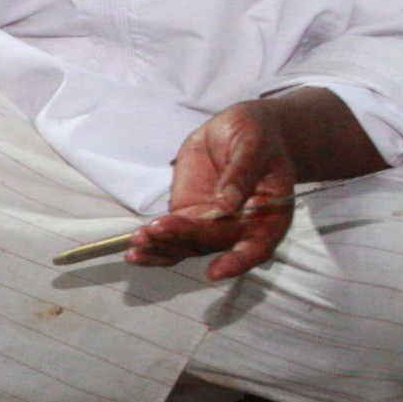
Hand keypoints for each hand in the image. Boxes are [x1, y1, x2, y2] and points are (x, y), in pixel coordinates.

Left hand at [129, 100, 296, 279]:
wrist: (239, 129)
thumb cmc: (258, 135)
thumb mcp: (255, 145)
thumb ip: (242, 173)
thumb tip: (226, 203)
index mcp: (268, 217)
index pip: (257, 247)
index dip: (238, 261)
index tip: (215, 271)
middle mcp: (240, 228)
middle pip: (212, 244)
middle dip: (183, 239)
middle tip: (156, 230)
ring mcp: (211, 224)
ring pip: (187, 246)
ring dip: (161, 247)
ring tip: (138, 241)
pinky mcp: (188, 216)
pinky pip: (171, 237)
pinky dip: (153, 244)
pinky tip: (134, 249)